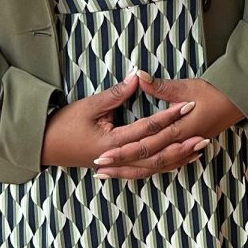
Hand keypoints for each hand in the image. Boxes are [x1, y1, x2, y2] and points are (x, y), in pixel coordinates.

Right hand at [40, 72, 197, 171]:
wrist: (43, 145)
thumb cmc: (64, 124)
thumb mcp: (90, 105)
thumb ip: (117, 93)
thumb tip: (138, 76)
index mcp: (111, 143)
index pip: (147, 129)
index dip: (169, 116)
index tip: (187, 105)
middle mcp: (117, 158)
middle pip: (156, 155)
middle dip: (181, 144)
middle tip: (204, 134)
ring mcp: (117, 166)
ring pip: (153, 167)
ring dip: (176, 159)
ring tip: (198, 150)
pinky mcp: (116, 168)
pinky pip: (144, 171)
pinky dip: (162, 166)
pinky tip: (176, 161)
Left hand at [89, 73, 244, 179]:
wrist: (238, 101)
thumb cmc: (214, 92)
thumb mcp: (187, 86)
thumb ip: (161, 86)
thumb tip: (138, 77)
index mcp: (179, 129)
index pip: (146, 145)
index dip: (123, 151)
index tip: (102, 155)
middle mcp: (181, 144)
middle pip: (147, 161)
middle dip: (122, 166)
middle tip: (99, 169)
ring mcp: (185, 148)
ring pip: (155, 167)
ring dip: (132, 171)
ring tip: (110, 174)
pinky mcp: (187, 148)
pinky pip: (166, 165)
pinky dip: (149, 170)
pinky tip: (136, 171)